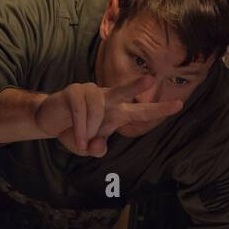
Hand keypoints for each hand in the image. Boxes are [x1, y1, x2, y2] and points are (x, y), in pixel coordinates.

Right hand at [35, 75, 182, 156]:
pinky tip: (77, 138)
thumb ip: (98, 149)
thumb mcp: (88, 147)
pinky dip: (79, 128)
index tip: (179, 104)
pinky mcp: (73, 91)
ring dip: (89, 130)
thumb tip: (99, 146)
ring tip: (82, 141)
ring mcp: (90, 92)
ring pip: (96, 109)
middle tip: (152, 79)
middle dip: (137, 85)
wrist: (49, 122)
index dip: (159, 109)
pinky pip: (81, 111)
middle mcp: (106, 98)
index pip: (140, 111)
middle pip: (124, 91)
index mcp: (116, 111)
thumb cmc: (75, 132)